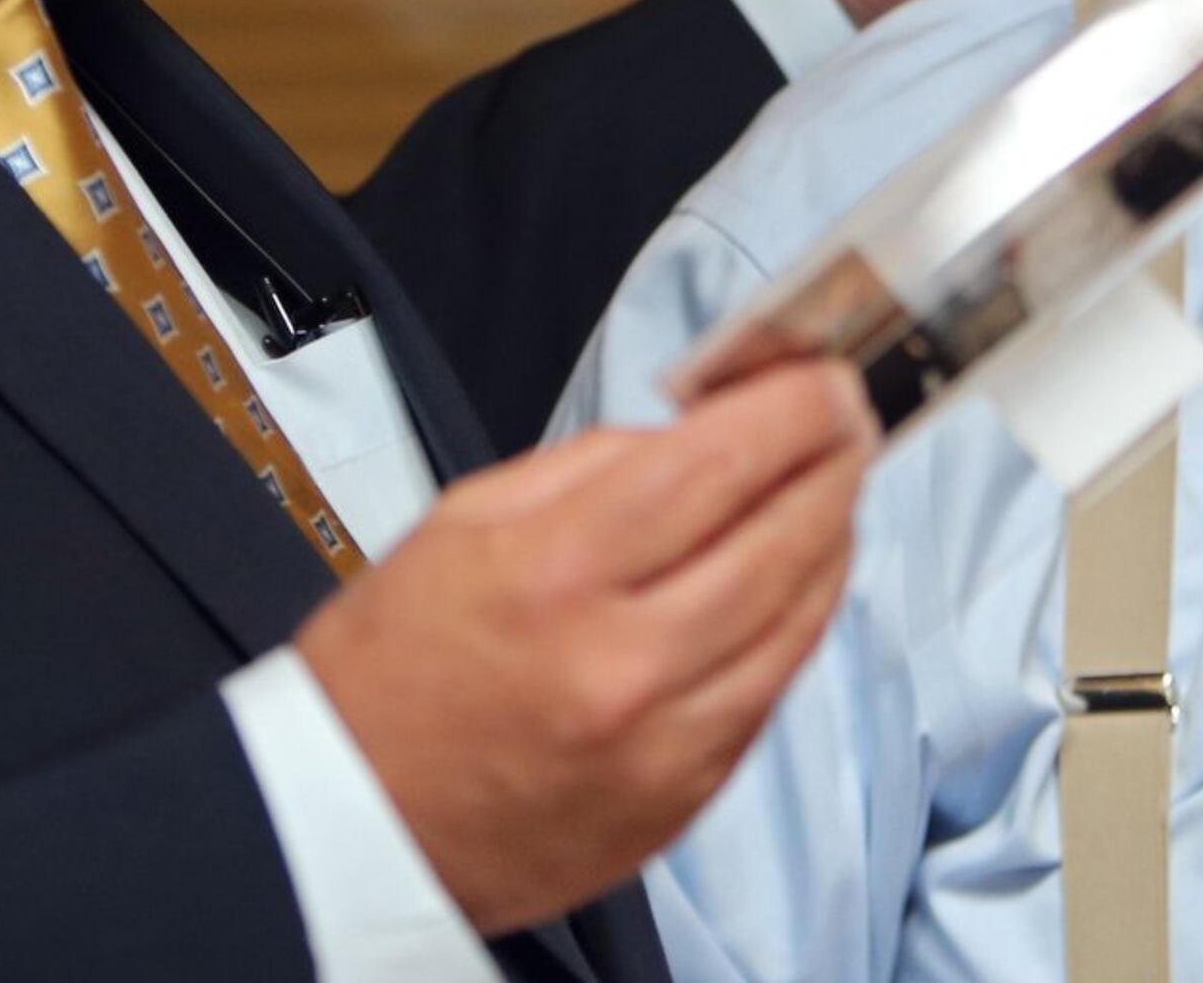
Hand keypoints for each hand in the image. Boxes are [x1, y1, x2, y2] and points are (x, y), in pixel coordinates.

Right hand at [294, 361, 879, 932]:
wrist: (352, 824)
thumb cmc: (393, 670)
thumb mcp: (465, 520)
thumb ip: (596, 462)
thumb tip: (701, 430)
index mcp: (557, 572)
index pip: (721, 463)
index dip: (796, 407)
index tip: (826, 378)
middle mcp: (623, 661)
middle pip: (784, 536)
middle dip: (834, 460)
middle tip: (849, 418)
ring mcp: (664, 742)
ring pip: (801, 619)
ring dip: (833, 540)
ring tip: (834, 490)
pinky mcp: (683, 799)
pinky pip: (773, 693)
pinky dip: (799, 625)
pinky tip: (799, 582)